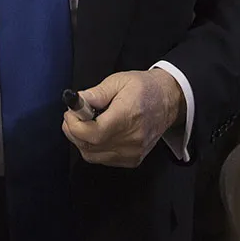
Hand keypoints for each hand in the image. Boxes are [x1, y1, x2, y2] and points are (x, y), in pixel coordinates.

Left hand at [62, 69, 184, 167]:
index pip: (93, 133)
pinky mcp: (133, 159)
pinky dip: (94, 148)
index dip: (75, 126)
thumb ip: (96, 93)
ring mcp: (133, 152)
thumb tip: (76, 102)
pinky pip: (103, 159)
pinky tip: (98, 133)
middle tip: (73, 116)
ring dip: (82, 140)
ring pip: (93, 155)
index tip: (70, 113)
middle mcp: (132, 139)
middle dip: (74, 131)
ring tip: (85, 123)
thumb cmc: (144, 88)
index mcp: (128, 117)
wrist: (169, 100)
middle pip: (89, 147)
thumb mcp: (119, 81)